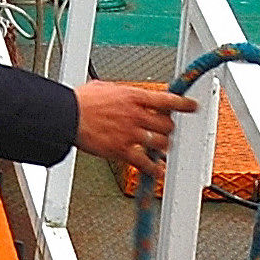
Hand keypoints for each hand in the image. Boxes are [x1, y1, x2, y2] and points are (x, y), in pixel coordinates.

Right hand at [72, 79, 194, 172]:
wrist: (67, 116)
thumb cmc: (80, 102)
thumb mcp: (105, 88)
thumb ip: (120, 93)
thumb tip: (121, 94)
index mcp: (134, 96)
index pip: (168, 99)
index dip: (184, 104)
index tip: (192, 107)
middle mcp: (137, 115)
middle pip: (167, 124)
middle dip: (168, 128)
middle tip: (167, 131)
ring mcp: (131, 134)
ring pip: (160, 143)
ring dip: (163, 146)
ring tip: (162, 148)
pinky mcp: (122, 151)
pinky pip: (145, 162)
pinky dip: (154, 169)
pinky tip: (159, 171)